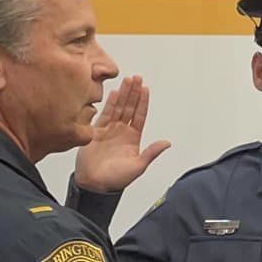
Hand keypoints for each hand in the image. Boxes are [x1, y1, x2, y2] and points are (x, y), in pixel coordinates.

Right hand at [74, 75, 171, 192]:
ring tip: (127, 80)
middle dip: (134, 93)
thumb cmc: (116, 179)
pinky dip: (109, 103)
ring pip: (118, 108)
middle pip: (130, 108)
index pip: (140, 116)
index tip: (145, 88)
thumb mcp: (138, 166)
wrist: (94, 184)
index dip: (143, 102)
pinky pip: (104, 114)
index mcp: (133, 138)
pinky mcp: (96, 131)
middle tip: (137, 77)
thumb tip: (167, 143)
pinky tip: (114, 93)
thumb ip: (151, 152)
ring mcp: (109, 130)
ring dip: (123, 94)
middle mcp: (122, 132)